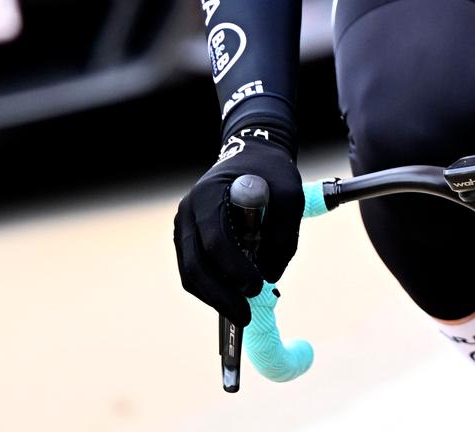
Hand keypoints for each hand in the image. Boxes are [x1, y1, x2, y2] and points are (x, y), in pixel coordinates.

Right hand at [174, 122, 302, 324]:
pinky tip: (233, 300)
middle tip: (245, 318)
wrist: (252, 156)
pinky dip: (212, 289)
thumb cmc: (271, 173)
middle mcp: (187, 212)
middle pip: (195, 265)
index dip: (234, 269)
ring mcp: (184, 227)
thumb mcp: (290, 194)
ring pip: (191, 274)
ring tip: (241, 314)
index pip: (215, 240)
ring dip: (215, 298)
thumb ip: (282, 233)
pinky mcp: (188, 240)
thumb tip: (270, 275)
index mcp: (207, 195)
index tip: (256, 287)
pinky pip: (195, 271)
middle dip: (220, 296)